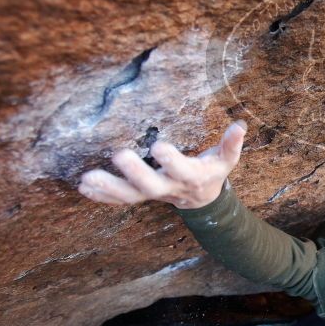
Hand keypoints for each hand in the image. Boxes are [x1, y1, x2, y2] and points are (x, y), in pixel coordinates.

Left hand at [78, 121, 246, 208]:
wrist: (201, 200)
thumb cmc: (212, 172)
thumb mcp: (225, 160)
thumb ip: (231, 144)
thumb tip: (239, 125)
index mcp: (191, 177)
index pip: (182, 170)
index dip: (171, 160)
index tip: (158, 146)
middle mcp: (170, 188)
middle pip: (151, 186)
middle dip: (134, 173)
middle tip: (119, 155)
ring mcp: (153, 194)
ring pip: (129, 196)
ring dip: (108, 188)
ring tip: (87, 179)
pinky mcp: (140, 196)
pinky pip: (119, 200)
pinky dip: (102, 195)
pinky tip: (84, 187)